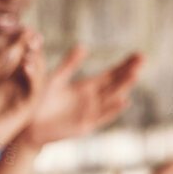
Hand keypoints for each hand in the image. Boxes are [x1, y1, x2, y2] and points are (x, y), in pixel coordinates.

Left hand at [0, 30, 43, 161]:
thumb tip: (12, 47)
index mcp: (4, 79)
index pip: (17, 57)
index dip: (21, 43)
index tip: (23, 27)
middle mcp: (16, 88)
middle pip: (29, 63)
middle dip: (32, 48)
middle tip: (32, 32)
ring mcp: (21, 99)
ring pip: (36, 76)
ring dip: (35, 60)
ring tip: (31, 45)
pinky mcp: (24, 111)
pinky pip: (34, 93)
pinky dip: (33, 79)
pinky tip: (27, 66)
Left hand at [26, 49, 141, 145]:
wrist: (28, 126)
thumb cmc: (40, 103)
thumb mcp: (55, 79)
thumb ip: (69, 65)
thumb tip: (83, 46)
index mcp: (86, 88)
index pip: (111, 74)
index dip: (125, 65)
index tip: (139, 55)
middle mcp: (92, 100)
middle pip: (115, 84)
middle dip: (129, 72)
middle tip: (143, 59)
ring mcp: (90, 113)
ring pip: (111, 98)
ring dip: (123, 87)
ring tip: (135, 74)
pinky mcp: (85, 126)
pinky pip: (101, 117)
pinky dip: (113, 109)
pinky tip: (124, 100)